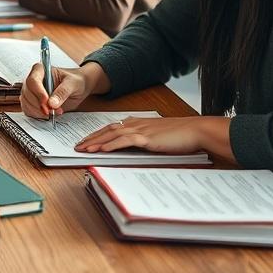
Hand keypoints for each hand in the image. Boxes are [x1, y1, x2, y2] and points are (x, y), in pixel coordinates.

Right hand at [20, 62, 106, 118]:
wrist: (79, 88)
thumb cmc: (75, 81)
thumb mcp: (73, 84)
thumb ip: (62, 92)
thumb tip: (52, 103)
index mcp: (40, 70)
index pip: (32, 80)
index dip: (38, 92)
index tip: (47, 102)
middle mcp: (33, 80)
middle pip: (27, 93)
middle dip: (39, 104)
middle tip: (52, 111)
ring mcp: (31, 91)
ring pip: (26, 102)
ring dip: (38, 111)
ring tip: (54, 112)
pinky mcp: (32, 102)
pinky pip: (28, 110)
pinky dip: (37, 115)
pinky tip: (49, 114)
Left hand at [75, 116, 215, 155]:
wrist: (195, 130)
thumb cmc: (180, 135)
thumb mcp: (158, 136)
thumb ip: (145, 139)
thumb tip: (134, 147)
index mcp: (137, 122)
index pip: (111, 127)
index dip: (97, 134)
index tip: (86, 140)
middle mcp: (135, 124)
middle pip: (106, 130)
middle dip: (90, 138)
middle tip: (77, 145)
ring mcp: (140, 130)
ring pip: (111, 135)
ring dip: (95, 142)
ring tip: (83, 148)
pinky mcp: (146, 138)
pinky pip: (123, 142)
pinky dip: (110, 145)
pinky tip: (101, 150)